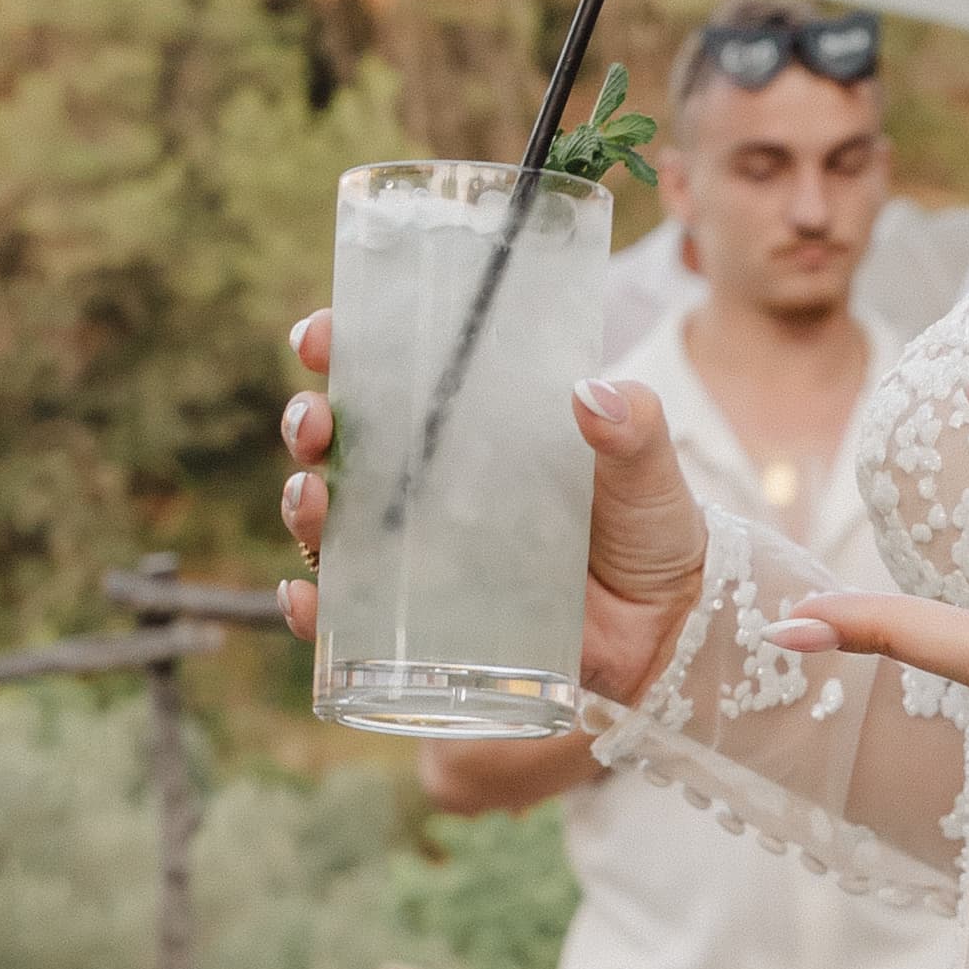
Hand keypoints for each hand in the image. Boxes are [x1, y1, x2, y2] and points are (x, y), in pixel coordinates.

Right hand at [276, 315, 714, 708]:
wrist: (665, 630)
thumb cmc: (649, 530)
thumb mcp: (647, 470)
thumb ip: (633, 428)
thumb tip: (594, 394)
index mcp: (471, 425)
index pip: (388, 371)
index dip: (341, 347)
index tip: (322, 338)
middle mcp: (428, 483)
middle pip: (337, 441)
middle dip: (307, 423)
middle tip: (314, 423)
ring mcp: (418, 551)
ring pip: (330, 520)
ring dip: (302, 506)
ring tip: (314, 501)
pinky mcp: (422, 619)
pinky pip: (348, 612)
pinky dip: (314, 606)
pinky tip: (307, 599)